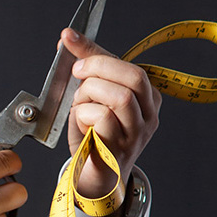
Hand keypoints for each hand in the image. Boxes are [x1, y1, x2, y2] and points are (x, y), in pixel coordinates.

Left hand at [59, 26, 161, 198]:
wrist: (94, 179)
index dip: (96, 50)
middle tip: (76, 74)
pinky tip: (82, 125)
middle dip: (98, 67)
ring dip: (90, 94)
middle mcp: (148, 116)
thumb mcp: (90, 97)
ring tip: (80, 104)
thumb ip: (86, 69)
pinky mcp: (120, 150)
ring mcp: (137, 135)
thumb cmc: (94, 137)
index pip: (128, 65)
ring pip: (120, 97)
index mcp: (147, 99)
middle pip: (133, 76)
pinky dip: (84, 115)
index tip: (70, 37)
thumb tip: (68, 38)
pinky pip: (103, 119)